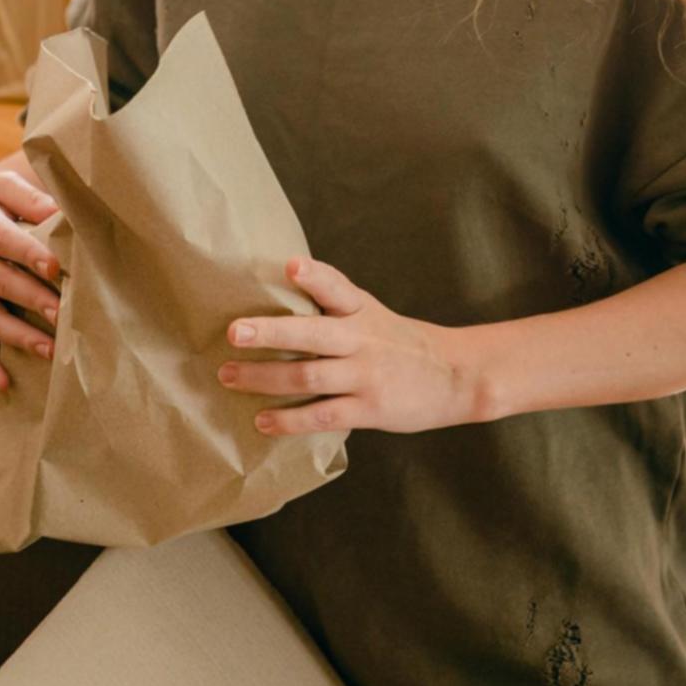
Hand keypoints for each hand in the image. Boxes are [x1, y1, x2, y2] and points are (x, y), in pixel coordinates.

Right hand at [0, 170, 63, 390]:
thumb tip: (61, 214)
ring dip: (17, 336)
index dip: (30, 253)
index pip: (5, 240)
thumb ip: (28, 197)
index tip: (54, 267)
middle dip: (32, 300)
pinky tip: (3, 383)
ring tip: (49, 350)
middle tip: (63, 314)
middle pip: (0, 282)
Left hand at [218, 257, 483, 434]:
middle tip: (233, 331)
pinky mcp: (369, 409)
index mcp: (361, 310)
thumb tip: (278, 281)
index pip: (337, 287)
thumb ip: (332, 302)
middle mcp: (361, 340)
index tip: (291, 265)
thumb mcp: (371, 312)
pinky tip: (263, 421)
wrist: (456, 376)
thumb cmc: (398, 342)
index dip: (314, 275)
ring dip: (264, 378)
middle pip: (311, 334)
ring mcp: (365, 375)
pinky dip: (290, 420)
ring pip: (308, 376)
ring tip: (229, 376)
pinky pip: (322, 415)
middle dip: (270, 332)